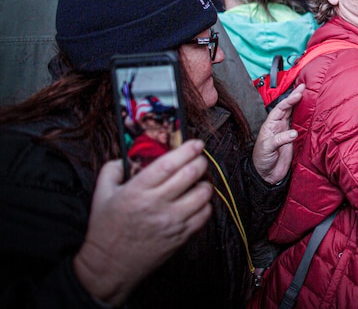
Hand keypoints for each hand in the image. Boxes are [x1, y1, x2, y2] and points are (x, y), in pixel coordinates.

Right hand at [73, 140, 211, 305]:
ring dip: (204, 182)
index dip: (187, 149)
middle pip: (192, 173)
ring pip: (203, 193)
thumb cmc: (106, 230)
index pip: (170, 163)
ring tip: (198, 181)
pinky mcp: (181, 236)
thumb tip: (125, 156)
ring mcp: (172, 221)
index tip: (195, 143)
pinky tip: (196, 201)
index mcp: (137, 190)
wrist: (109, 267)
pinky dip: (205, 203)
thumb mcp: (101, 195)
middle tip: (198, 158)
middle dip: (200, 161)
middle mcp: (157, 204)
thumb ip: (112, 170)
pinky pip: (205, 214)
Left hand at [253, 83, 303, 183]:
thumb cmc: (261, 160)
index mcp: (270, 125)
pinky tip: (311, 112)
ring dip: (301, 105)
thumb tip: (293, 132)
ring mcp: (287, 132)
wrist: (267, 175)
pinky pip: (301, 126)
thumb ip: (279, 139)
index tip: (298, 94)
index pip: (280, 108)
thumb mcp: (267, 148)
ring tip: (308, 95)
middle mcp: (279, 126)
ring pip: (294, 115)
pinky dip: (306, 118)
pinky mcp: (294, 140)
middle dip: (295, 97)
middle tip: (304, 87)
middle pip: (288, 108)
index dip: (289, 100)